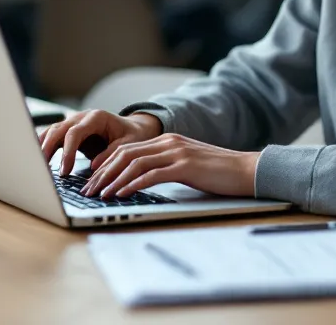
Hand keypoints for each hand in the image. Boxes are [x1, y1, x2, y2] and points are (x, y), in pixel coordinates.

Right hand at [38, 110, 162, 176]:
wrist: (133, 128)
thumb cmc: (132, 135)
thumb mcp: (128, 144)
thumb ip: (112, 153)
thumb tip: (94, 166)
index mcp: (97, 117)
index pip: (75, 132)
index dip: (68, 152)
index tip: (65, 170)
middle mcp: (82, 117)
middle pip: (58, 129)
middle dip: (48, 148)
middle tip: (43, 169)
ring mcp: (74, 122)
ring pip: (52, 131)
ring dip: (42, 147)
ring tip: (36, 166)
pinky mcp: (70, 131)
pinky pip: (53, 137)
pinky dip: (44, 146)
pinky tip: (37, 159)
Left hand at [79, 134, 260, 200]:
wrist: (247, 170)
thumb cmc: (218, 172)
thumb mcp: (187, 165)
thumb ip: (166, 166)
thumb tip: (142, 180)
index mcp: (167, 140)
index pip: (127, 148)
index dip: (105, 163)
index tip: (92, 178)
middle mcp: (169, 142)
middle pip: (125, 154)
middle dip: (102, 172)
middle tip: (88, 189)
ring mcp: (177, 152)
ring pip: (134, 163)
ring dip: (113, 180)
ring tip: (100, 194)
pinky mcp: (185, 166)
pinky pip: (151, 174)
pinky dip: (132, 184)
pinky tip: (121, 194)